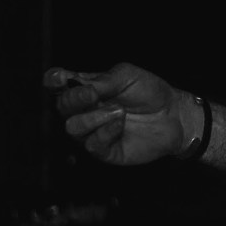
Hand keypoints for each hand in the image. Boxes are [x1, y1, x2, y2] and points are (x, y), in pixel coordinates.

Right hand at [43, 62, 195, 165]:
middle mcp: (85, 110)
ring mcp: (93, 131)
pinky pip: (92, 145)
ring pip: (72, 128)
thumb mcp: (126, 76)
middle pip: (61, 107)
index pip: (57, 85)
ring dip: (94, 117)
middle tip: (94, 95)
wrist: (173, 114)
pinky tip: (121, 123)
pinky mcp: (105, 150)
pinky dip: (106, 132)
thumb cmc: (149, 92)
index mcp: (86, 89)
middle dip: (74, 99)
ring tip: (119, 111)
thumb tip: (79, 86)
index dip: (53, 81)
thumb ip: (101, 80)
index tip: (61, 78)